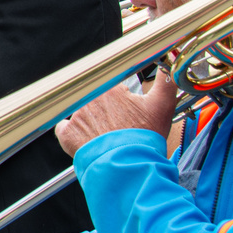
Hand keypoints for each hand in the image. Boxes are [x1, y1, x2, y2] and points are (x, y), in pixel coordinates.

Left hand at [56, 72, 176, 155]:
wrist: (130, 165)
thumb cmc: (145, 138)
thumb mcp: (162, 105)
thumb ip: (165, 81)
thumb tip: (168, 68)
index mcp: (109, 89)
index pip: (112, 89)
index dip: (121, 101)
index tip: (125, 109)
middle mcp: (89, 99)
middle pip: (96, 102)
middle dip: (106, 112)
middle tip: (119, 125)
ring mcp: (76, 116)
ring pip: (82, 114)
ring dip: (92, 122)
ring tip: (107, 136)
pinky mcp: (67, 134)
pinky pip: (64, 129)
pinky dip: (73, 134)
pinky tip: (87, 140)